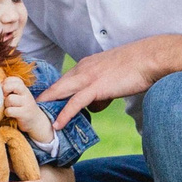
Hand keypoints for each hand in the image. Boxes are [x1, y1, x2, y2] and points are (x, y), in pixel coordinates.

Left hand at [1, 77, 55, 144]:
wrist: (35, 121)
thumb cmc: (22, 107)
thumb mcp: (19, 96)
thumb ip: (10, 90)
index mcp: (24, 88)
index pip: (13, 79)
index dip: (5, 84)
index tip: (5, 91)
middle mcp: (26, 94)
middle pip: (11, 86)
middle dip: (4, 91)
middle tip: (4, 98)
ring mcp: (26, 103)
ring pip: (9, 99)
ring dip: (6, 104)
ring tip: (9, 107)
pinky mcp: (24, 114)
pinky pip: (10, 111)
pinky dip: (7, 113)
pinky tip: (10, 114)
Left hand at [43, 38, 165, 127]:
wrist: (151, 57)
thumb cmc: (137, 67)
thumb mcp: (113, 79)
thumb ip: (101, 92)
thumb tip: (94, 107)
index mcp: (86, 65)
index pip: (63, 81)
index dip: (51, 94)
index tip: (41, 105)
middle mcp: (83, 69)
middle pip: (56, 87)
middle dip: (42, 100)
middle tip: (30, 112)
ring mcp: (89, 77)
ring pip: (61, 93)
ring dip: (48, 107)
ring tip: (35, 120)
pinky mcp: (97, 87)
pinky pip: (75, 102)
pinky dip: (65, 113)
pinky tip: (57, 124)